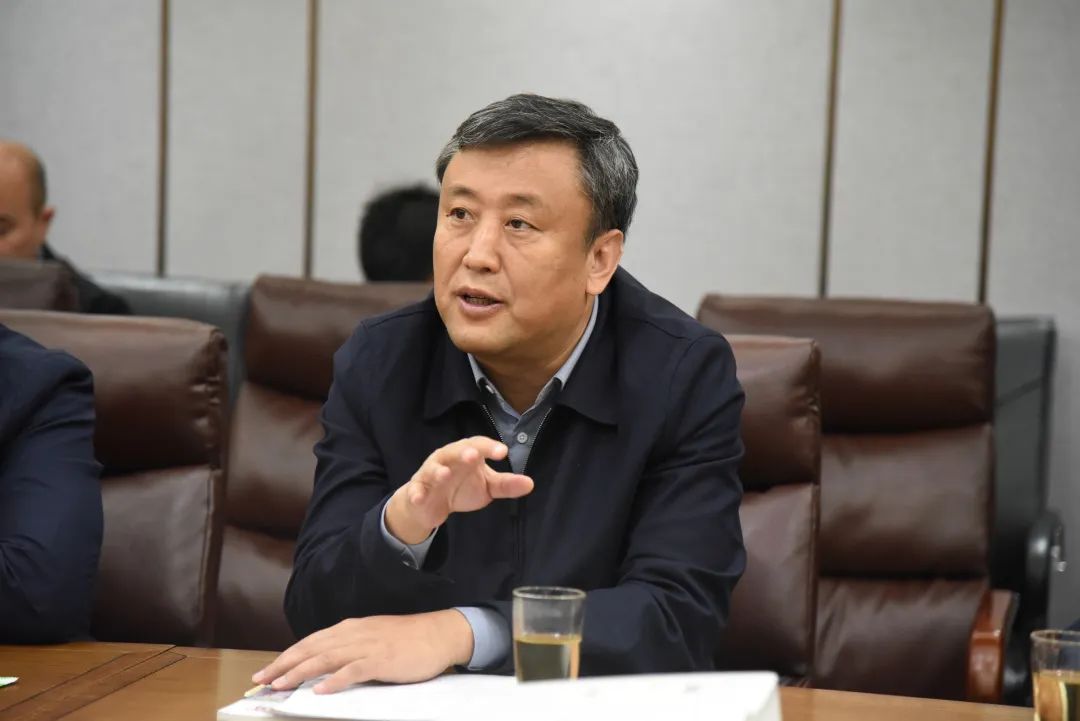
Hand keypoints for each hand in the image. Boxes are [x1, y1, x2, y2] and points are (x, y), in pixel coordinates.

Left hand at [251, 611, 473, 693]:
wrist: (440, 633)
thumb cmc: (408, 639)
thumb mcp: (373, 638)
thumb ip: (350, 648)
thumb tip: (324, 667)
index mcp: (350, 628)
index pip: (311, 642)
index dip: (286, 656)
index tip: (266, 671)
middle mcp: (354, 634)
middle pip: (311, 648)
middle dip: (283, 664)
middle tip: (260, 680)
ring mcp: (368, 646)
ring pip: (326, 658)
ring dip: (300, 672)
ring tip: (280, 685)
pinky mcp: (382, 660)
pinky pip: (354, 670)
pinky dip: (336, 680)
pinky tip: (321, 690)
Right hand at [385, 436, 533, 543]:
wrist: (429, 504)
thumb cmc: (461, 488)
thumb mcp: (487, 487)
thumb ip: (506, 485)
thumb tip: (531, 483)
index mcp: (466, 453)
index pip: (478, 445)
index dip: (489, 447)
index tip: (503, 452)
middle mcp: (447, 459)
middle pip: (454, 451)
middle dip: (463, 452)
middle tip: (473, 455)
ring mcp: (430, 473)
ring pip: (433, 468)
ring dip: (438, 471)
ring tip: (444, 474)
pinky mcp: (417, 489)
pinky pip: (415, 490)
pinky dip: (416, 493)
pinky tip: (419, 498)